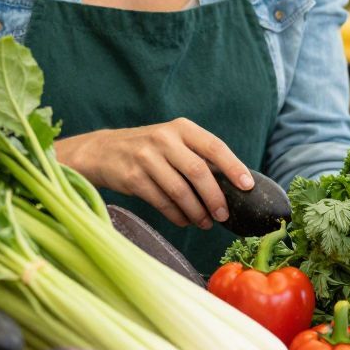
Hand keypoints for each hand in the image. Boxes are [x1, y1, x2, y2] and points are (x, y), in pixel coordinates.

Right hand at [59, 119, 249, 228]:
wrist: (103, 151)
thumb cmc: (149, 149)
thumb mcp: (172, 141)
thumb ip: (197, 156)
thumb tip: (231, 184)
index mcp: (181, 128)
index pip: (214, 146)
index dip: (233, 166)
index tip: (247, 185)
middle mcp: (164, 139)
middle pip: (198, 172)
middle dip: (215, 198)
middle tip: (223, 215)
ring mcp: (146, 157)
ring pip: (180, 191)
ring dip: (197, 211)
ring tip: (205, 222)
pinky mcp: (132, 177)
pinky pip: (162, 202)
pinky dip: (177, 215)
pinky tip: (185, 220)